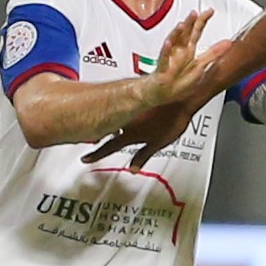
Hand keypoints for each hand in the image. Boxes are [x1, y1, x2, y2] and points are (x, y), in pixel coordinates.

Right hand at [85, 90, 205, 167]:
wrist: (181, 97)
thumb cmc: (173, 120)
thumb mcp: (158, 143)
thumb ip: (143, 156)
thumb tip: (133, 169)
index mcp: (130, 134)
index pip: (109, 147)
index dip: (96, 155)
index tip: (85, 159)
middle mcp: (125, 120)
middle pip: (105, 129)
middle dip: (96, 135)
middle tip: (89, 139)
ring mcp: (126, 107)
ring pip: (110, 116)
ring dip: (106, 121)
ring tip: (102, 125)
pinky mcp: (131, 96)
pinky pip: (118, 104)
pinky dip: (116, 109)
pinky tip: (118, 110)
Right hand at [144, 8, 217, 104]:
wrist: (160, 93)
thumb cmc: (177, 79)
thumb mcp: (200, 66)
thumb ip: (213, 53)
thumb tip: (229, 42)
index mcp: (188, 50)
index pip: (196, 32)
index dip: (202, 21)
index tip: (210, 11)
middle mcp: (178, 51)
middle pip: (184, 34)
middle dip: (189, 23)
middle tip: (194, 13)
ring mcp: (170, 59)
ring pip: (173, 43)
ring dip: (177, 34)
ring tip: (182, 25)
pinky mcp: (162, 70)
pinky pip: (164, 59)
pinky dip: (166, 51)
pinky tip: (168, 44)